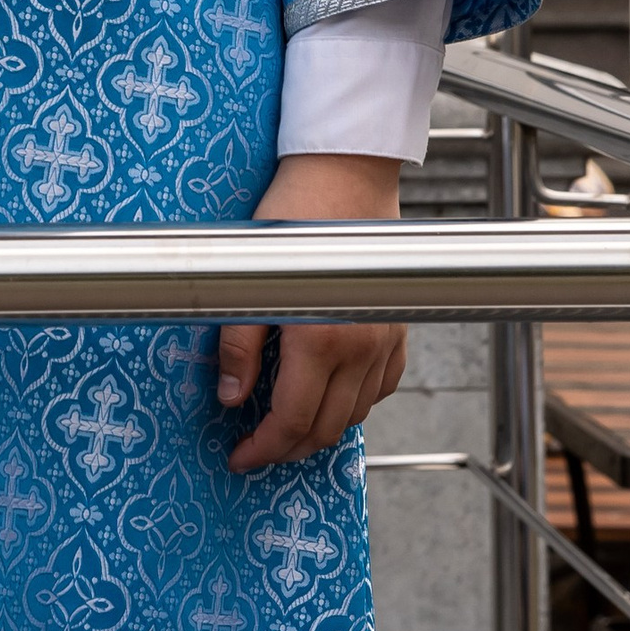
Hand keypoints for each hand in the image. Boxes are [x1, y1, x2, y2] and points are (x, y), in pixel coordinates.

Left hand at [219, 150, 406, 472]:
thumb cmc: (295, 215)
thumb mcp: (251, 278)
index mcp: (320, 339)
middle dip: (288, 448)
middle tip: (257, 448)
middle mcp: (360, 347)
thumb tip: (232, 396)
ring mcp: (385, 340)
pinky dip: (354, 403)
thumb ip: (240, 343)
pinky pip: (381, 387)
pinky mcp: (397, 327)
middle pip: (326, 427)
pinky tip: (330, 395)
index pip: (291, 419)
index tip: (240, 456)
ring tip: (287, 426)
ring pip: (355, 413)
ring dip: (321, 429)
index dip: (263, 447)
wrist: (345, 174)